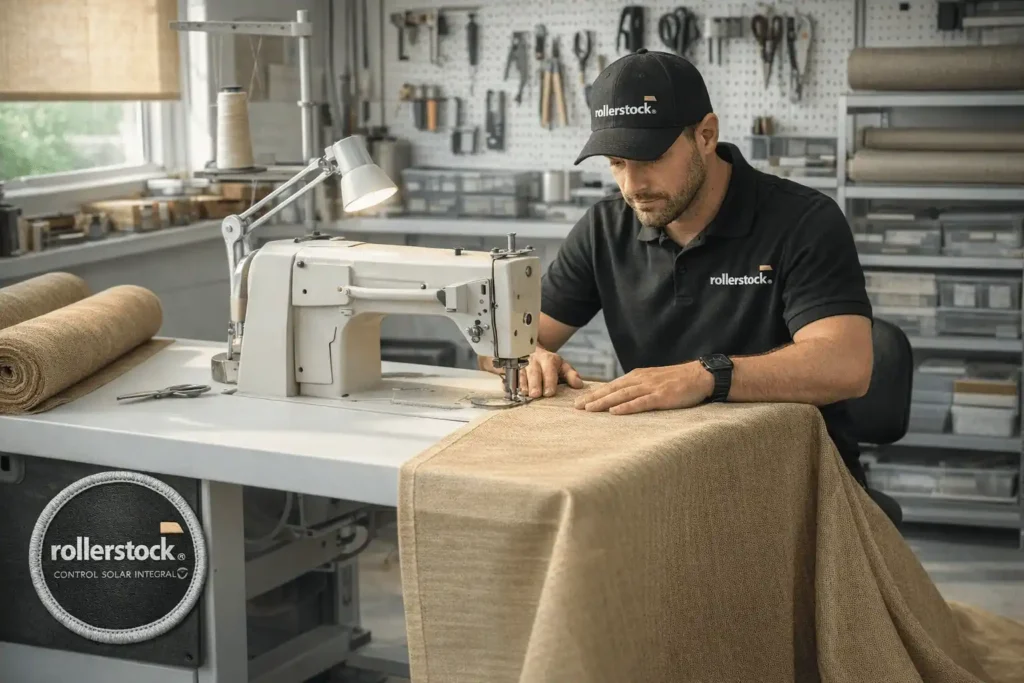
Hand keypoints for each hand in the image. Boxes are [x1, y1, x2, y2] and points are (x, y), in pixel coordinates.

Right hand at [478, 348, 583, 397]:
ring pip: (520, 373)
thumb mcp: (562, 365)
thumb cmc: (549, 363)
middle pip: (533, 371)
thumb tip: (579, 385)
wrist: (531, 350)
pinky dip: (511, 383)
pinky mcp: (512, 369)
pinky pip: (510, 375)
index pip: (549, 370)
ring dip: (522, 384)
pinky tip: (512, 390)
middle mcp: (534, 361)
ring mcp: (521, 364)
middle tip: (535, 394)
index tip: (549, 393)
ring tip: (524, 393)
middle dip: (534, 383)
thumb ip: (571, 375)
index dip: (549, 381)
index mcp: (548, 359)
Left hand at [573, 362, 713, 414]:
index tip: (579, 401)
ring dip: (603, 402)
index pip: (611, 385)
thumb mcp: (653, 381)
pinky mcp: (661, 396)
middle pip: (612, 389)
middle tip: (575, 406)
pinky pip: (640, 403)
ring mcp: (650, 388)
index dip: (595, 393)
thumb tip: (621, 398)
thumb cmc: (678, 381)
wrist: (700, 376)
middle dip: (592, 398)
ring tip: (588, 409)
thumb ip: (638, 387)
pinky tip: (614, 412)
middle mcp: (640, 380)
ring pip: (622, 395)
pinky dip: (626, 407)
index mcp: (637, 376)